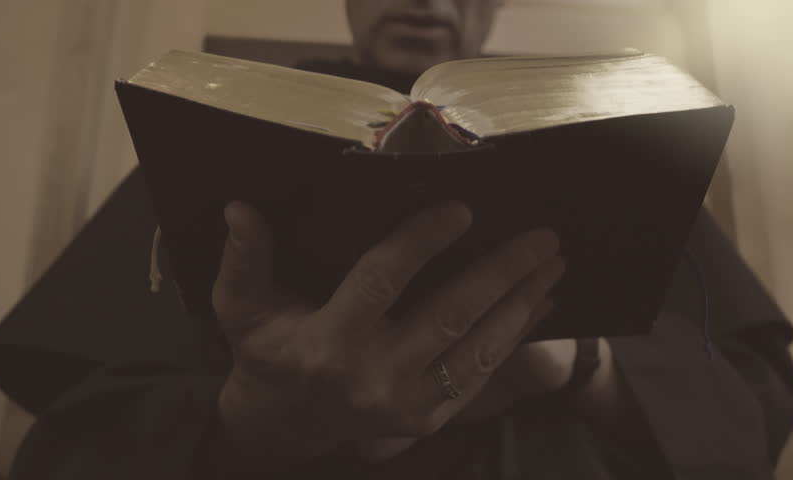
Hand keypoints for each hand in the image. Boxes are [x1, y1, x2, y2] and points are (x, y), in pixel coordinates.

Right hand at [212, 200, 564, 472]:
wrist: (284, 425)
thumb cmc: (265, 354)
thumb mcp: (241, 308)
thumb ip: (244, 259)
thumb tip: (239, 206)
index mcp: (327, 341)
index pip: (381, 282)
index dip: (421, 243)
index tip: (462, 209)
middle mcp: (372, 375)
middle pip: (449, 316)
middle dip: (500, 273)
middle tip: (542, 236)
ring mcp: (405, 403)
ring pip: (477, 349)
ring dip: (519, 304)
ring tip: (553, 264)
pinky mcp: (426, 419)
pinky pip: (479, 375)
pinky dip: (513, 337)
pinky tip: (537, 304)